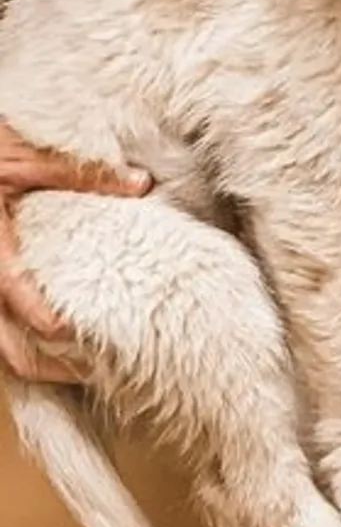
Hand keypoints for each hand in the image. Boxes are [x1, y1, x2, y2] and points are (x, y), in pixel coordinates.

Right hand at [0, 119, 150, 381]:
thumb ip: (81, 174)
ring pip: (1, 348)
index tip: (70, 332)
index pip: (11, 289)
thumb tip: (140, 184)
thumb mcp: (25, 156)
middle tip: (98, 371)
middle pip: (6, 347)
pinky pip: (0, 333)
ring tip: (87, 367)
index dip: (40, 316)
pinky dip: (26, 347)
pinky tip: (62, 347)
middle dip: (50, 366)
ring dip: (39, 362)